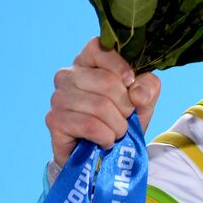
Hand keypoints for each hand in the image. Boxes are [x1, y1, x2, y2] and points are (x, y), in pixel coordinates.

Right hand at [47, 38, 161, 165]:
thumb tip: (137, 93)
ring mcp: (58, 97)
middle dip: (126, 106)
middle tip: (126, 118)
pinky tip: (105, 141)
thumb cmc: (122, 118)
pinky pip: (89, 125)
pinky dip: (106, 137)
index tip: (131, 82)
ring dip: (118, 126)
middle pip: (107, 82)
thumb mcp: (144, 99)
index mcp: (88, 61)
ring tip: (116, 132)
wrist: (106, 154)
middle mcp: (68, 75)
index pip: (100, 48)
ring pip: (100, 106)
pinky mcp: (54, 120)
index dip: (121, 67)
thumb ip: (148, 86)